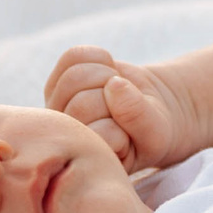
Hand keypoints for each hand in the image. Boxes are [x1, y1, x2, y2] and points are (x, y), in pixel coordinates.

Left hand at [44, 46, 203, 172]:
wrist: (149, 108)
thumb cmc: (151, 130)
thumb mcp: (154, 133)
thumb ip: (137, 116)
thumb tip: (114, 84)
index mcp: (85, 156)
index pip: (97, 134)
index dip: (123, 125)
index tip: (134, 131)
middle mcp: (66, 132)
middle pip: (82, 103)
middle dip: (116, 96)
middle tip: (129, 103)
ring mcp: (58, 103)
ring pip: (76, 76)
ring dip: (108, 74)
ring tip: (119, 88)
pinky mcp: (60, 77)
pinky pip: (76, 55)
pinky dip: (102, 58)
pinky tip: (110, 73)